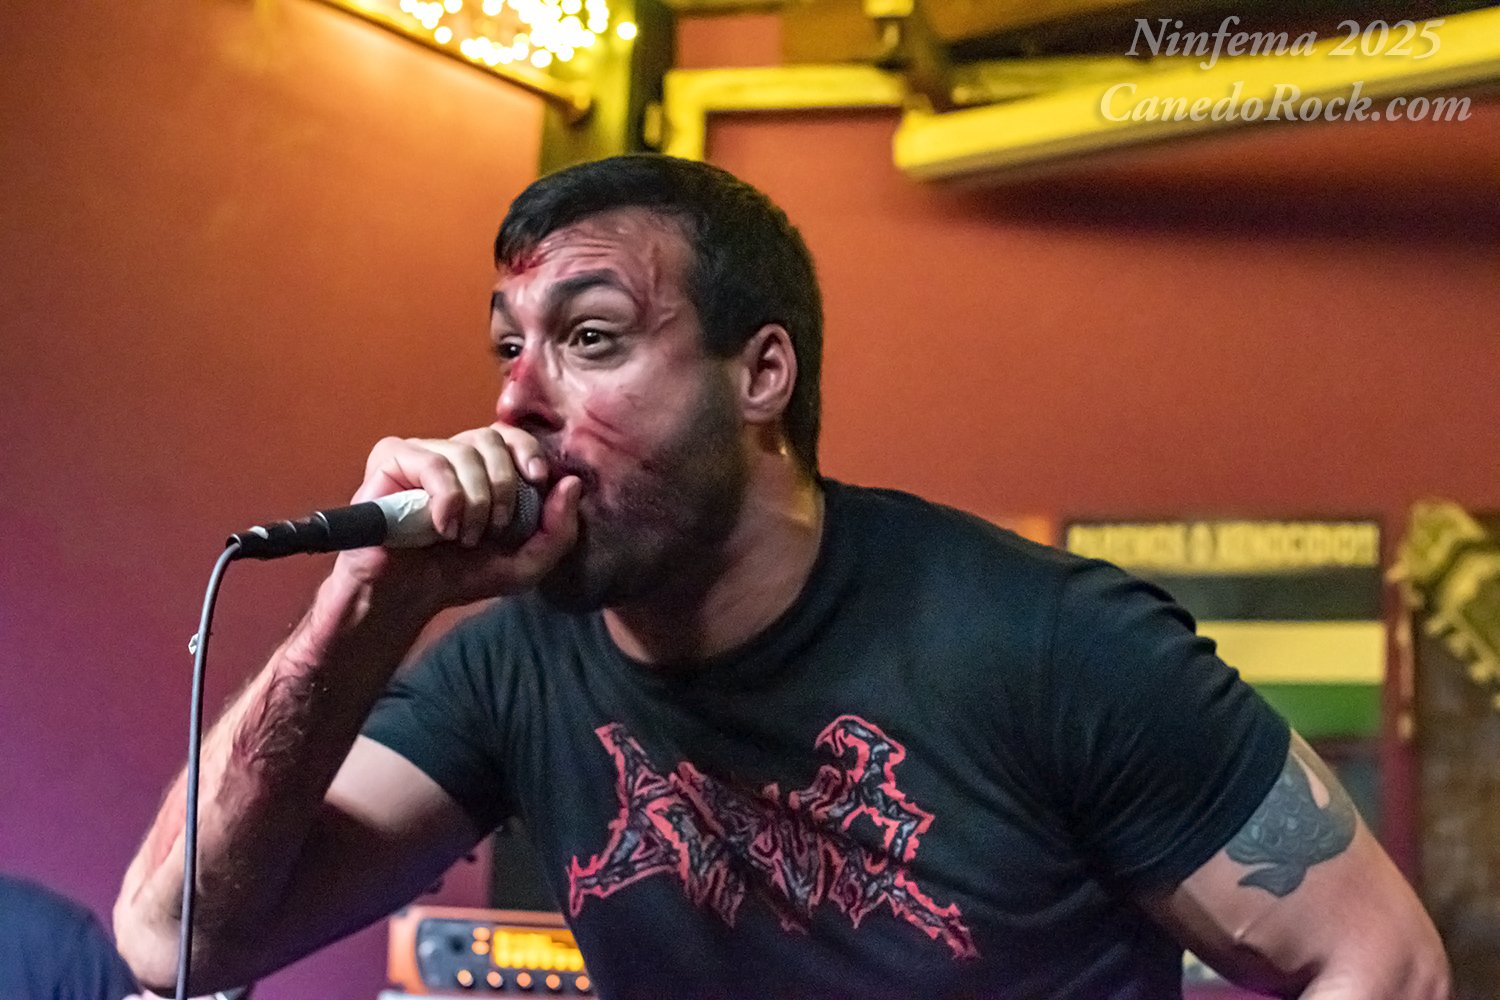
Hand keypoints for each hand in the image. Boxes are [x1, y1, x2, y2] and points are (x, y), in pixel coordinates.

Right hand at [331, 425, 581, 611]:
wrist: (406, 597)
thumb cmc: (460, 576)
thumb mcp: (525, 564)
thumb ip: (558, 531)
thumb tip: (572, 483)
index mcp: (482, 469)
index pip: (511, 435)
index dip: (528, 450)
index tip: (538, 480)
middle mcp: (452, 454)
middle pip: (491, 436)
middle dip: (505, 484)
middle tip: (496, 526)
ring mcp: (420, 454)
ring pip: (465, 451)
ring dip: (476, 501)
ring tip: (464, 535)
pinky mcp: (391, 460)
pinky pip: (432, 462)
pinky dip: (447, 497)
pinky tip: (441, 526)